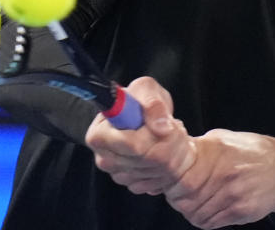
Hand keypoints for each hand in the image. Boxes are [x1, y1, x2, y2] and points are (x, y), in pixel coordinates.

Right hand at [85, 76, 196, 195]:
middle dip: (169, 142)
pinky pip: (159, 181)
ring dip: (173, 152)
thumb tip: (161, 128)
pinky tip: (168, 150)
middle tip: (175, 126)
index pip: (133, 144)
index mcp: (99, 135)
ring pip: (157, 171)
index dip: (154, 135)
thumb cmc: (139, 100)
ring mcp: (118, 174)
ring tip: (172, 135)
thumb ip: (153, 103)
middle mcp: (104, 159)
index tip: (166, 123)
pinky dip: (170, 166)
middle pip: (147, 160)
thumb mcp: (146, 89)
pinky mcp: (133, 184)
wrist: (145, 117)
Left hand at [164, 129, 274, 228]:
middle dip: (177, 199)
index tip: (171, 182)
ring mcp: (234, 194)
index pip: (182, 177)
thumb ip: (199, 147)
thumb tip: (172, 149)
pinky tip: (207, 209)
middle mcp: (225, 173)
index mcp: (217, 151)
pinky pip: (210, 223)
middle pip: (185, 198)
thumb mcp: (222, 139)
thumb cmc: (251, 152)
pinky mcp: (241, 211)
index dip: (171, 184)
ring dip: (189, 210)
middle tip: (179, 194)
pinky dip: (203, 219)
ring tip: (194, 201)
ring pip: (195, 213)